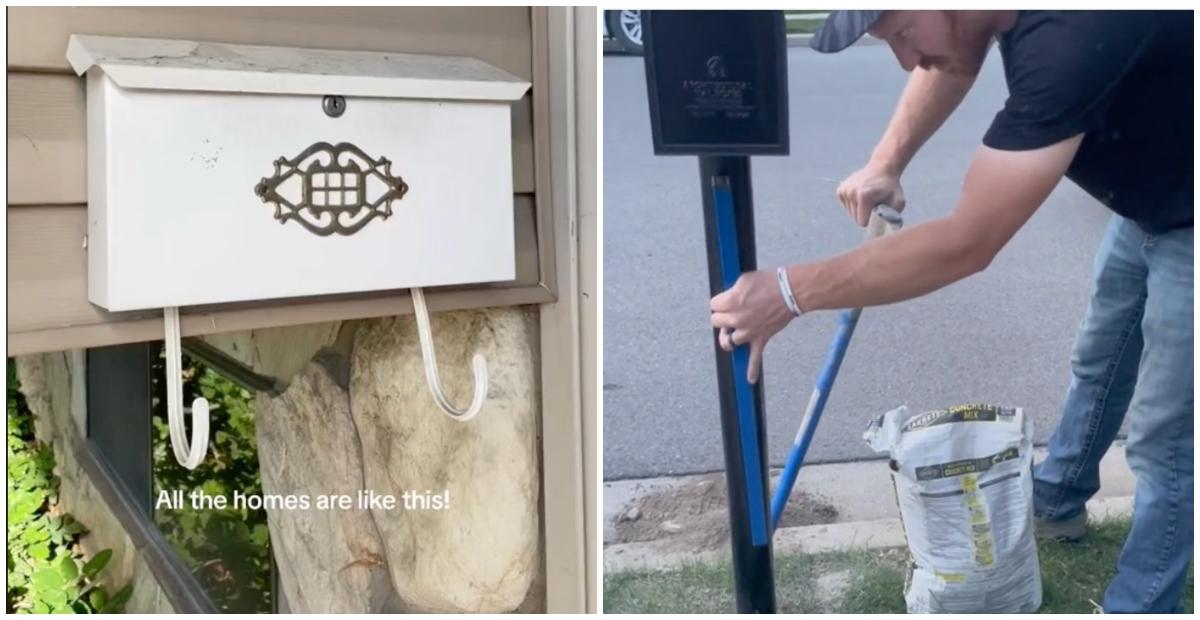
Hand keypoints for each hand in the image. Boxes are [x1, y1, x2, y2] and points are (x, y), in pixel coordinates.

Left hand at [709, 269, 796, 383]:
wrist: (791, 292)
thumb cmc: (769, 282)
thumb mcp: (743, 280)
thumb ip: (731, 292)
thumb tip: (727, 299)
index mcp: (730, 302)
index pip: (713, 305)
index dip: (719, 301)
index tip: (726, 300)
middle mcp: (736, 319)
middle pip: (716, 322)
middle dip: (722, 316)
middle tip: (732, 311)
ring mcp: (747, 332)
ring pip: (728, 341)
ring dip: (730, 335)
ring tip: (735, 330)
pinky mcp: (760, 339)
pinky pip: (754, 359)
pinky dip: (752, 370)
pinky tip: (750, 379)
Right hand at [836, 163, 905, 225]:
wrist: (882, 168)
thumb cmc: (891, 187)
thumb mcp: (899, 201)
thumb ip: (894, 216)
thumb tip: (888, 229)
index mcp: (864, 196)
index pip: (861, 222)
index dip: (871, 221)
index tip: (877, 213)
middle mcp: (851, 192)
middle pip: (854, 218)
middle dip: (864, 215)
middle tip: (874, 204)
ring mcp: (845, 190)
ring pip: (850, 213)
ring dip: (859, 210)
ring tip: (868, 199)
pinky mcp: (841, 189)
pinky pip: (845, 206)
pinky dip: (853, 204)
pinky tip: (860, 196)